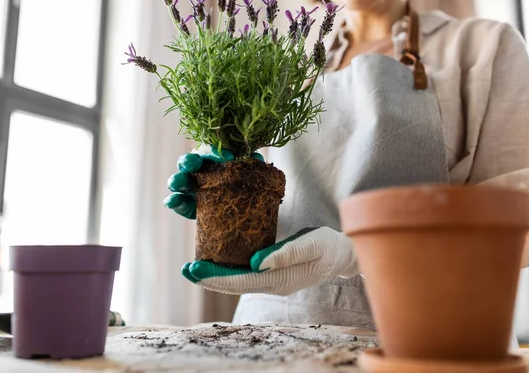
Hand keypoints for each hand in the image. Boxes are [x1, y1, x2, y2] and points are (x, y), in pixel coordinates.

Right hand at [163, 145, 262, 218]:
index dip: (216, 152)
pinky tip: (171, 201)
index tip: (229, 157)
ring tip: (177, 182)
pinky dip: (173, 201)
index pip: (209, 151)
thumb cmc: (242, 184)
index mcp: (210, 158)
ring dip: (177, 179)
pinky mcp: (185, 204)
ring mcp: (189, 187)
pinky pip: (176, 202)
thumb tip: (257, 159)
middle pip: (188, 162)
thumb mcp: (247, 173)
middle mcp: (197, 170)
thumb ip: (250, 166)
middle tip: (193, 163)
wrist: (239, 210)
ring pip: (179, 180)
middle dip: (189, 161)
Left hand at [181, 227, 358, 295]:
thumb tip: (255, 263)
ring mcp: (272, 281)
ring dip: (215, 275)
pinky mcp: (271, 273)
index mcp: (280, 279)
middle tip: (186, 269)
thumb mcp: (311, 244)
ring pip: (237, 281)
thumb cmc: (328, 246)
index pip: (241, 281)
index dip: (216, 276)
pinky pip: (244, 274)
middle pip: (234, 285)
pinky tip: (216, 260)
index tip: (194, 268)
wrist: (343, 253)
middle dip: (208, 278)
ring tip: (194, 267)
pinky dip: (227, 269)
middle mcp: (272, 284)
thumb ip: (285, 254)